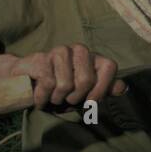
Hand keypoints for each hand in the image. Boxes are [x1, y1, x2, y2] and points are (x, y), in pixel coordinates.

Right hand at [5, 44, 127, 107]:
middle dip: (75, 97)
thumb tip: (123, 87)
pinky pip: (48, 84)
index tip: (91, 102)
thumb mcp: (85, 92)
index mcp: (93, 57)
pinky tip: (40, 99)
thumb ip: (104, 89)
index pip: (110, 67)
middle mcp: (79, 50)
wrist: (27, 80)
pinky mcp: (41, 58)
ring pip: (66, 84)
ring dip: (58, 98)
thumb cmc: (60, 88)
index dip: (102, 88)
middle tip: (67, 99)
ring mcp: (60, 51)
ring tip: (54, 97)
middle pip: (86, 79)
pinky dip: (43, 98)